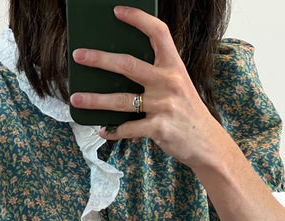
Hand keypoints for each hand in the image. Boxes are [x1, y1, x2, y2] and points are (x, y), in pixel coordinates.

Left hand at [70, 5, 228, 169]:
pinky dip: (113, 130)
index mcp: (174, 66)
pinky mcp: (159, 128)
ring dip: (95, 100)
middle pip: (128, 65)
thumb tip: (119, 72)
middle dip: (100, 60)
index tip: (117, 12)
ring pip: (121, 100)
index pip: (158, 32)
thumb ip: (156, 77)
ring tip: (77, 98)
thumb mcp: (178, 87)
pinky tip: (103, 130)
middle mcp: (169, 81)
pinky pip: (128, 127)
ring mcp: (164, 105)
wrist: (207, 144)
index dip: (138, 19)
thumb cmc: (187, 114)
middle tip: (79, 56)